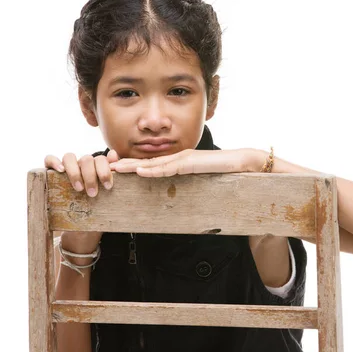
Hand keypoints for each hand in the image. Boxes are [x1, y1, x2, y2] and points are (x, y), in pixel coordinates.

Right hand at [45, 150, 119, 254]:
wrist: (81, 227)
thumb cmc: (97, 207)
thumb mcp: (105, 195)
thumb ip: (111, 175)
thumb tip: (113, 153)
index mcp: (96, 167)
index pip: (101, 159)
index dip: (105, 170)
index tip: (108, 186)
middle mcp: (81, 164)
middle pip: (87, 159)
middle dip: (91, 176)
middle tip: (93, 194)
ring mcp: (67, 166)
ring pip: (69, 157)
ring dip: (75, 172)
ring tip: (78, 189)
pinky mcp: (50, 171)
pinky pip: (49, 158)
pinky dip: (54, 162)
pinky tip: (60, 170)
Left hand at [109, 148, 261, 176]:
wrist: (244, 162)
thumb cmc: (226, 171)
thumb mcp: (204, 178)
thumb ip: (192, 180)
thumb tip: (183, 193)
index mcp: (181, 161)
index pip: (155, 164)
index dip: (136, 166)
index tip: (119, 170)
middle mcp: (180, 157)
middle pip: (149, 162)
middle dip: (128, 165)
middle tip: (108, 167)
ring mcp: (185, 158)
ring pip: (155, 163)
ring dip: (134, 166)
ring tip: (117, 169)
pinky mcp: (192, 162)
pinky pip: (170, 168)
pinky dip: (154, 170)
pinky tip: (141, 171)